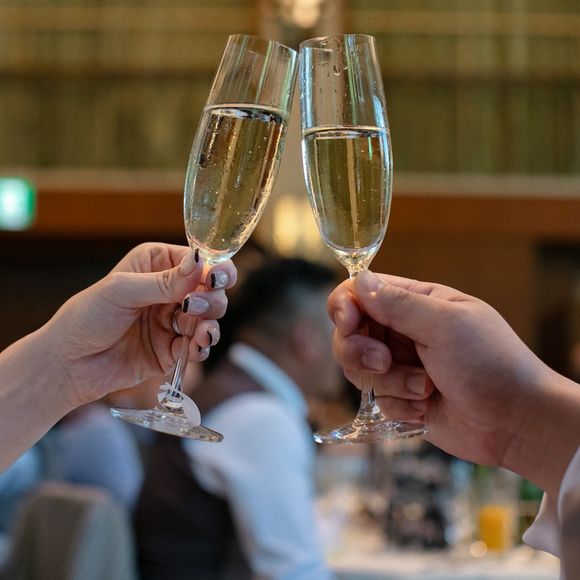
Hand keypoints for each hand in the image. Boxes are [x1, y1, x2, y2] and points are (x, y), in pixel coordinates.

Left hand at [42, 243, 236, 406]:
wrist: (67, 365)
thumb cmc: (85, 317)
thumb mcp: (121, 291)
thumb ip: (164, 281)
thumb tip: (199, 264)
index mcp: (157, 265)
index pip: (198, 261)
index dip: (213, 268)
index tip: (216, 278)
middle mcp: (169, 291)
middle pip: (211, 289)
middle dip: (211, 298)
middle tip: (193, 307)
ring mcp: (173, 321)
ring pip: (210, 318)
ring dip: (210, 323)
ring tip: (201, 332)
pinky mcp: (173, 349)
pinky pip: (198, 346)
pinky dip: (202, 346)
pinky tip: (195, 347)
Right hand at [328, 270, 549, 468]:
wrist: (516, 422)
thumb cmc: (491, 363)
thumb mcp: (446, 324)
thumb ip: (398, 304)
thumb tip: (360, 280)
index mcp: (415, 303)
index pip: (361, 293)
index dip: (345, 306)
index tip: (349, 323)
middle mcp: (402, 332)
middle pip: (349, 334)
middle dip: (360, 351)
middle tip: (384, 362)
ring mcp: (401, 366)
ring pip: (359, 370)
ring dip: (389, 382)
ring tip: (424, 388)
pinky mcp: (401, 399)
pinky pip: (377, 401)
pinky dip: (400, 406)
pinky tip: (428, 408)